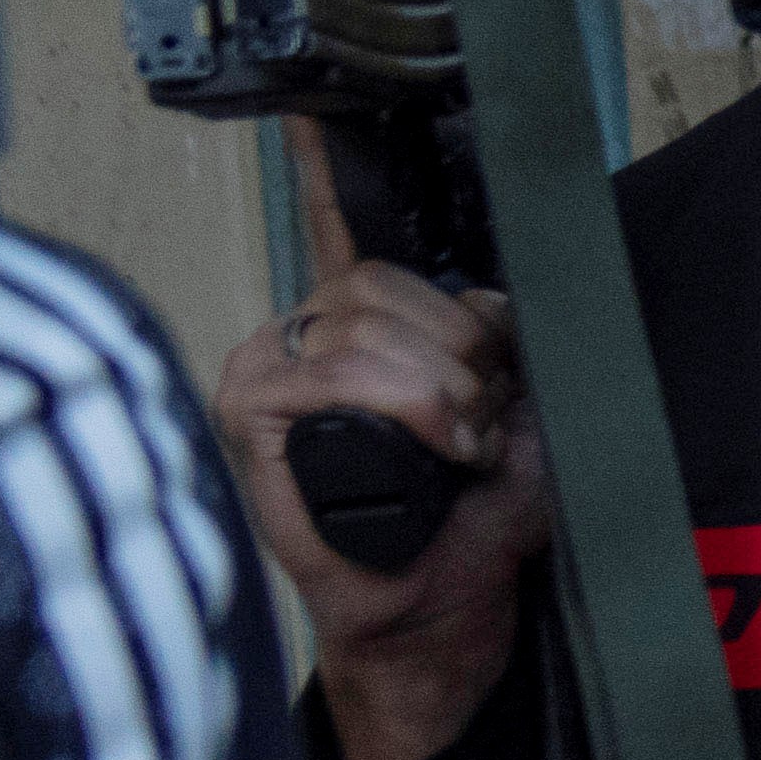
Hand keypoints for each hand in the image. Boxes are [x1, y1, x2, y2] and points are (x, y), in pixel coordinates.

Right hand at [213, 208, 550, 759]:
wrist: (437, 611)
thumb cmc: (469, 520)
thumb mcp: (512, 414)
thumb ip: (500, 346)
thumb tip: (503, 290)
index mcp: (352, 329)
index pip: (357, 242)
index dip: (342, 188)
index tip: (326, 148)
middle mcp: (299, 341)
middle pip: (378, 284)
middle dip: (464, 350)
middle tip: (488, 419)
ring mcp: (265, 373)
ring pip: (363, 325)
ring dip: (447, 388)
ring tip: (469, 445)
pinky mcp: (248, 415)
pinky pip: (334, 371)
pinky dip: (412, 403)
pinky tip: (443, 450)